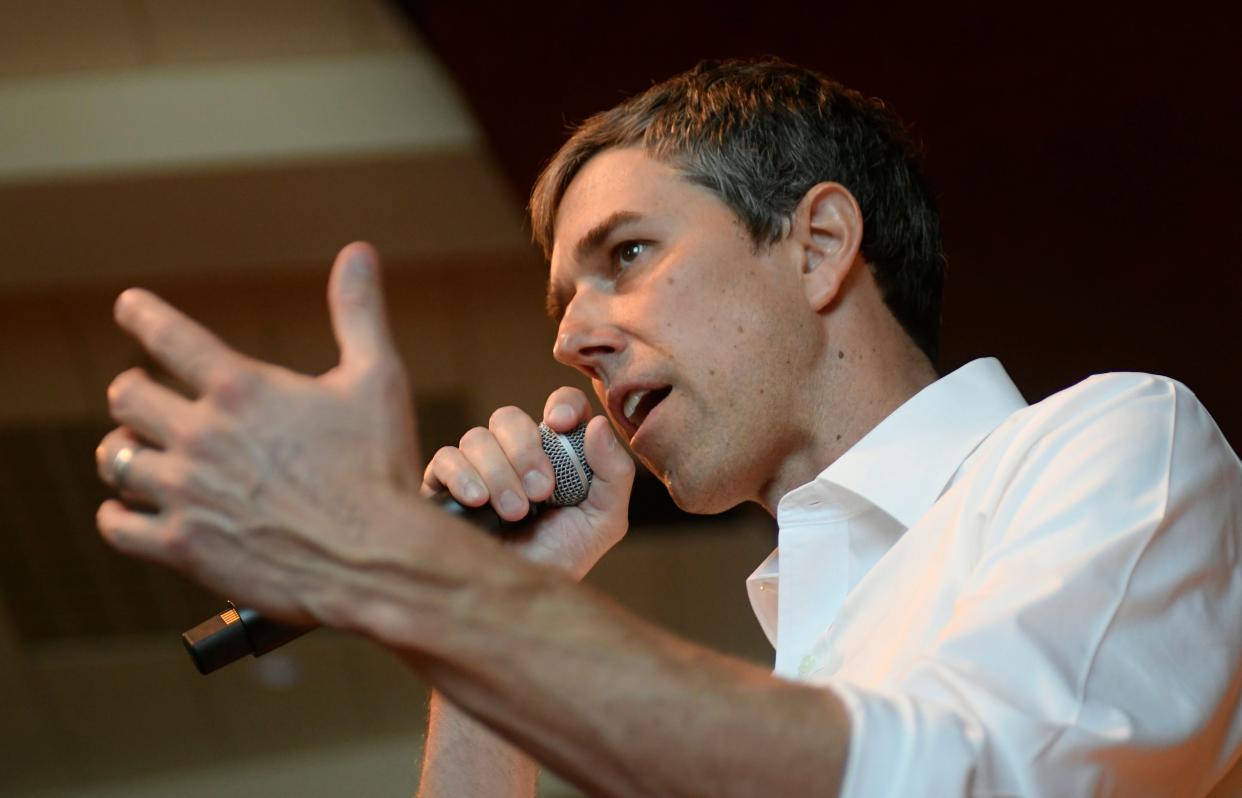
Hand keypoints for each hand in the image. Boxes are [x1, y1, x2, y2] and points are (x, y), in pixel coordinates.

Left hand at [94, 242, 421, 625]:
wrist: (377, 560)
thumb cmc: (381, 468)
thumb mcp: (377, 379)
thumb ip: (358, 313)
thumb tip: (359, 251)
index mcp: (242, 388)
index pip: (169, 335)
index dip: (143, 314)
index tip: (129, 306)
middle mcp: (201, 435)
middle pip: (128, 395)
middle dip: (136, 391)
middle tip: (145, 396)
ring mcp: (186, 493)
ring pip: (116, 458)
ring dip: (125, 450)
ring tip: (136, 451)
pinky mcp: (183, 547)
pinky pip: (117, 526)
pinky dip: (118, 514)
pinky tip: (129, 510)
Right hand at [422, 389, 634, 579]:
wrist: (519, 604)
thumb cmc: (563, 558)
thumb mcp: (603, 520)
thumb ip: (614, 473)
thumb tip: (596, 425)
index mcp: (556, 452)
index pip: (560, 407)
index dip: (562, 405)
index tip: (562, 424)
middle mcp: (513, 453)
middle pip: (509, 417)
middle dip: (526, 449)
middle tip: (541, 491)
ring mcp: (476, 468)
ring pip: (477, 438)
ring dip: (500, 472)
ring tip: (514, 513)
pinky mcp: (443, 487)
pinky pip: (445, 459)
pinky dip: (463, 475)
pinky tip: (478, 501)